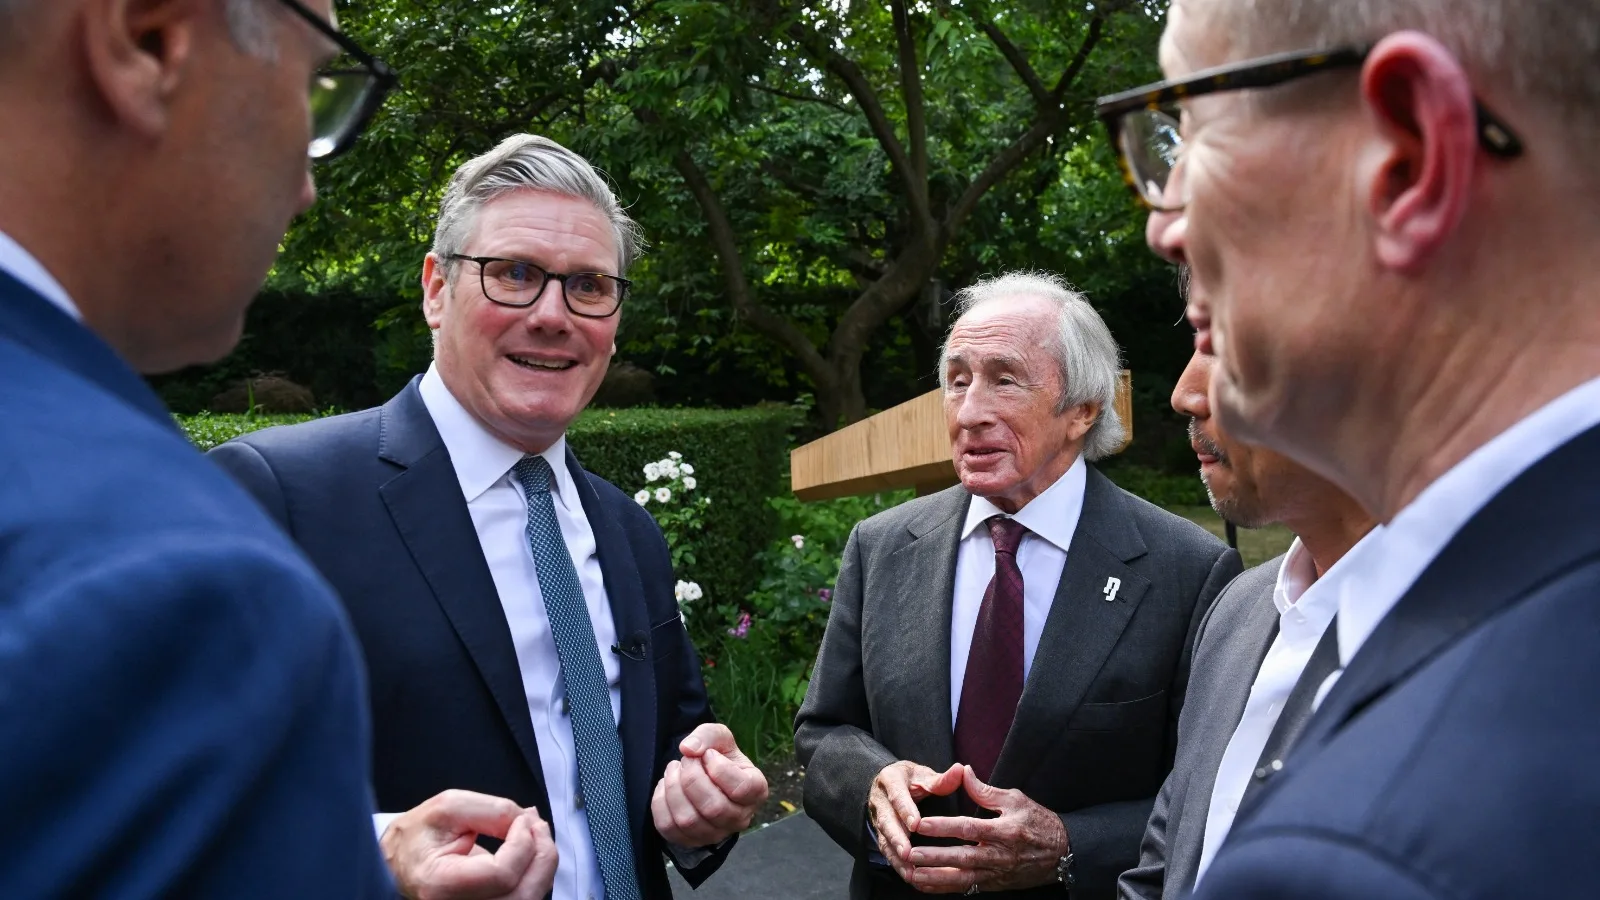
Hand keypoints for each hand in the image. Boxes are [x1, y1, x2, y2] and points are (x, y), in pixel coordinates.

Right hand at [381, 789, 557, 899]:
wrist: (399, 861)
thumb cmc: (417, 836)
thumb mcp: (448, 808)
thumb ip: (492, 810)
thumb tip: (526, 822)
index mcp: (440, 886)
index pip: (501, 875)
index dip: (522, 843)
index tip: (522, 819)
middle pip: (523, 896)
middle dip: (543, 855)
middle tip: (538, 826)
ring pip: (528, 899)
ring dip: (543, 864)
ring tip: (535, 834)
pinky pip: (523, 897)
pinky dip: (535, 873)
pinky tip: (529, 850)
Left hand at [651, 722, 768, 846]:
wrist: (704, 775)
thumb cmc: (718, 756)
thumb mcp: (720, 737)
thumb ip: (708, 735)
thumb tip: (688, 748)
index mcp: (756, 791)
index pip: (740, 788)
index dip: (718, 768)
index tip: (709, 755)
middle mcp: (740, 818)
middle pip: (713, 807)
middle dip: (691, 777)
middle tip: (687, 760)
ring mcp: (716, 834)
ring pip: (688, 820)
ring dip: (673, 788)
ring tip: (674, 770)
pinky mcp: (691, 840)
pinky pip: (668, 828)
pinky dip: (660, 803)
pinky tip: (666, 787)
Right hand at [866, 760, 964, 883]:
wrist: (889, 784)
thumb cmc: (912, 780)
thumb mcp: (924, 775)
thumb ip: (941, 778)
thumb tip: (960, 770)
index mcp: (891, 780)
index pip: (897, 795)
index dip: (905, 810)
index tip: (916, 825)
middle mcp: (880, 800)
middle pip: (886, 820)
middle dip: (896, 838)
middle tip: (907, 853)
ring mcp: (878, 818)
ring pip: (884, 838)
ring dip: (896, 856)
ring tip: (909, 871)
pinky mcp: (880, 833)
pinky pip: (886, 850)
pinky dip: (896, 864)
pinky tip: (909, 876)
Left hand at [907, 765, 1068, 893]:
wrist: (1063, 853)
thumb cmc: (1038, 822)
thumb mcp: (1016, 800)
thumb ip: (986, 790)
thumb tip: (962, 771)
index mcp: (1005, 831)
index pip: (969, 828)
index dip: (944, 827)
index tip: (922, 824)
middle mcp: (1001, 855)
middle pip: (963, 858)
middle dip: (935, 857)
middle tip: (910, 853)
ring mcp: (998, 873)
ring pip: (963, 878)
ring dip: (936, 878)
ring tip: (912, 874)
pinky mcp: (996, 885)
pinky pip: (968, 889)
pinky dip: (946, 888)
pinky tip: (926, 885)